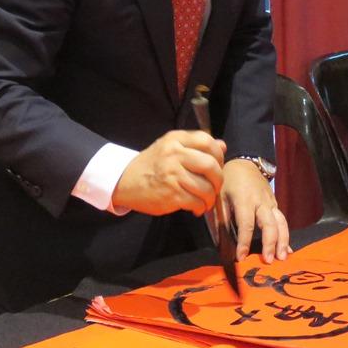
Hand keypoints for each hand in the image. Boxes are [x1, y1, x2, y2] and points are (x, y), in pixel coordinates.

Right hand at [112, 131, 226, 215]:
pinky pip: (196, 202)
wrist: (124, 181)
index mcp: (175, 139)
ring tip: (205, 200)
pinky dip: (200, 207)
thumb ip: (196, 146)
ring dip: (210, 198)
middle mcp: (174, 154)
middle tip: (215, 186)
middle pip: (211, 165)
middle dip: (218, 180)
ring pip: (206, 187)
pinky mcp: (171, 194)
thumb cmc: (151, 165)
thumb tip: (222, 146)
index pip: (207, 141)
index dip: (218, 155)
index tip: (217, 166)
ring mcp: (172, 174)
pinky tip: (196, 208)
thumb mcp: (171, 148)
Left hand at [222, 159, 289, 261]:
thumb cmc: (228, 180)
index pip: (246, 224)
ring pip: (281, 223)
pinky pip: (282, 221)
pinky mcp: (275, 204)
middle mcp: (261, 202)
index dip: (244, 242)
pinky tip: (288, 250)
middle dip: (269, 244)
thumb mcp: (219, 195)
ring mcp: (270, 203)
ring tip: (282, 258)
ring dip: (283, 241)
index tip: (241, 257)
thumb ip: (220, 218)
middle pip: (269, 224)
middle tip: (268, 261)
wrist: (245, 162)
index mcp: (244, 199)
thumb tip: (221, 244)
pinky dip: (286, 236)